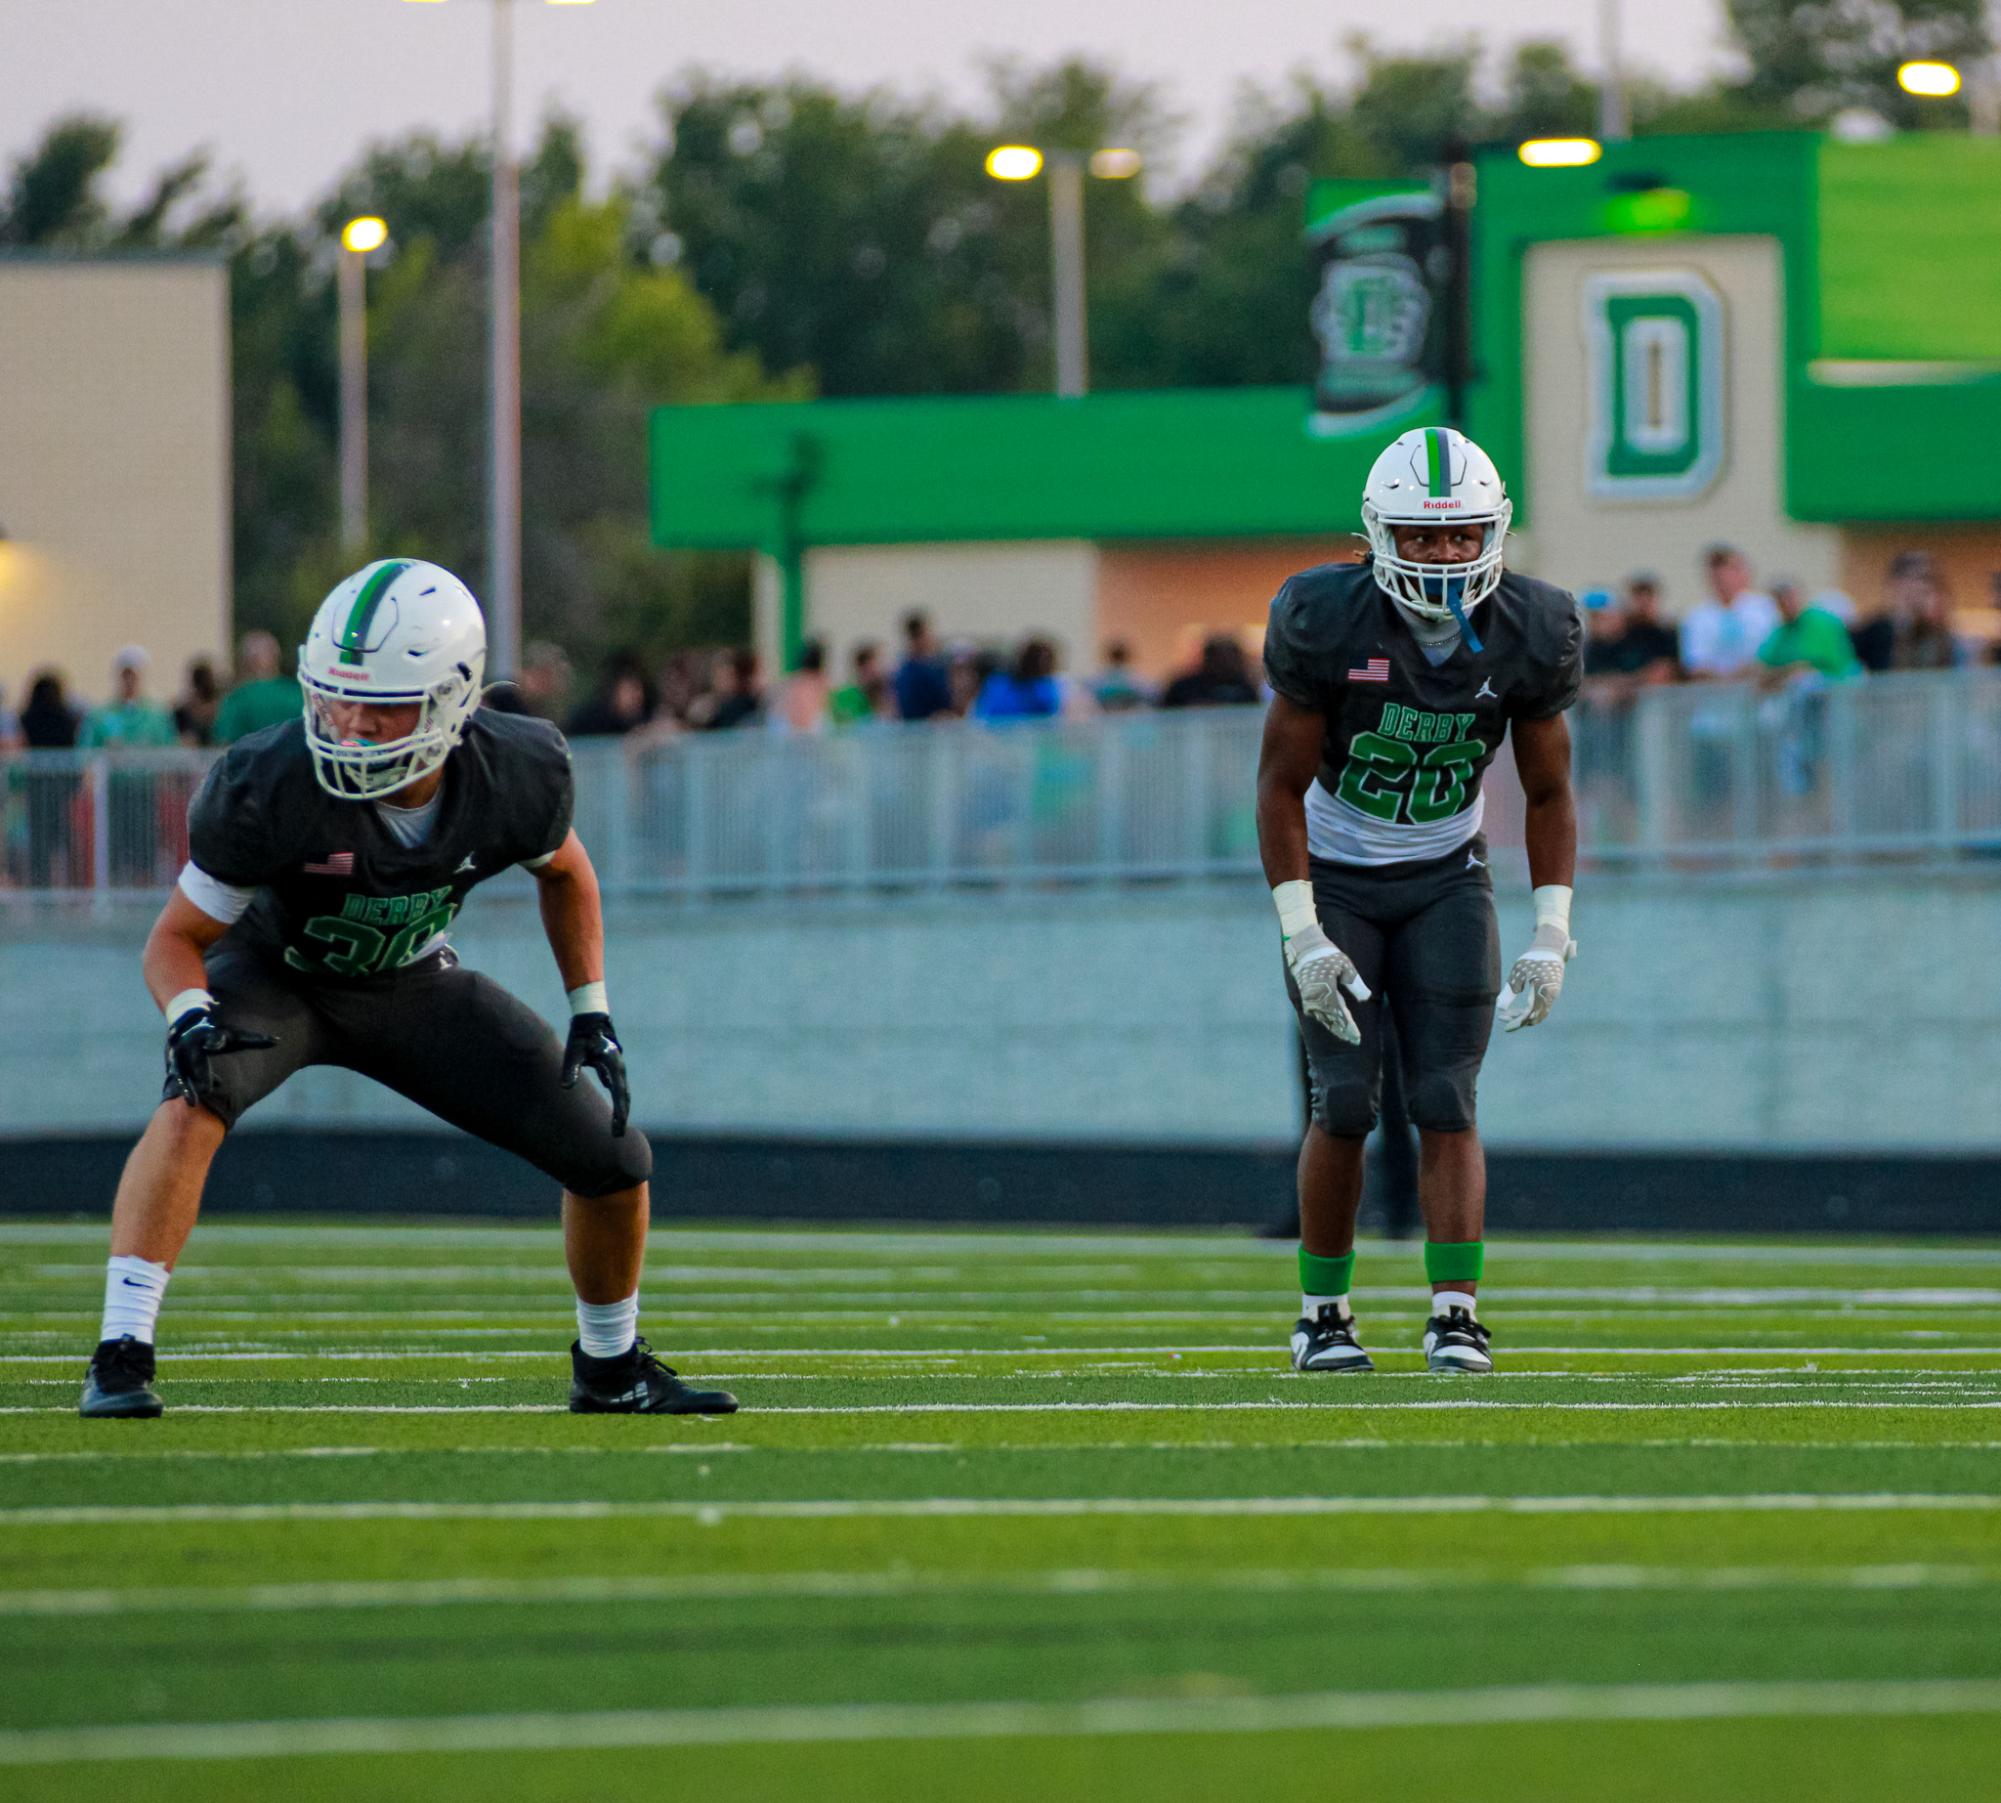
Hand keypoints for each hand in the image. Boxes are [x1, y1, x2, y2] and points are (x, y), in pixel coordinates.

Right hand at [164, 1006, 276, 1106]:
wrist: (188, 1021)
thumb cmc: (219, 1031)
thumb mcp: (236, 1034)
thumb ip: (255, 1040)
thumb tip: (278, 1041)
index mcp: (209, 1034)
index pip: (214, 1037)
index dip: (215, 1040)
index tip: (215, 1044)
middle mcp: (192, 1044)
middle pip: (197, 1060)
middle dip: (201, 1074)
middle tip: (207, 1089)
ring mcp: (180, 1055)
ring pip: (182, 1072)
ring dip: (186, 1087)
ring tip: (193, 1103)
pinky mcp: (174, 1065)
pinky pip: (177, 1078)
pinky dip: (181, 1089)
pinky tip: (187, 1101)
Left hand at [561, 1012, 629, 1136]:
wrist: (591, 1019)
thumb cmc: (582, 1035)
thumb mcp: (574, 1052)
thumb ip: (571, 1069)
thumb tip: (566, 1087)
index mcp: (614, 1066)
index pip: (619, 1095)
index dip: (619, 1113)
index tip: (617, 1129)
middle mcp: (619, 1069)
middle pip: (624, 1097)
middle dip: (622, 1117)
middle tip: (617, 1135)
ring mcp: (617, 1069)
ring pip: (622, 1093)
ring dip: (621, 1110)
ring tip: (617, 1127)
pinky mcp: (611, 1068)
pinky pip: (617, 1088)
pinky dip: (618, 1100)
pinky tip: (615, 1109)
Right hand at [1284, 921, 1371, 1046]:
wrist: (1303, 948)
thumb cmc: (1327, 954)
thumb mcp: (1345, 965)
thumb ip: (1355, 983)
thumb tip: (1366, 998)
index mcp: (1326, 991)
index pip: (1339, 1014)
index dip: (1348, 1027)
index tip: (1357, 1037)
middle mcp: (1315, 998)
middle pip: (1331, 1020)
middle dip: (1342, 1030)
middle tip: (1354, 1040)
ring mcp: (1308, 999)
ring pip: (1323, 1018)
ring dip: (1334, 1027)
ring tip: (1344, 1034)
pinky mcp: (1306, 997)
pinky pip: (1317, 1013)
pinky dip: (1326, 1020)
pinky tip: (1332, 1023)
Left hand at [1496, 923, 1574, 1031]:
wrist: (1550, 948)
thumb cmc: (1531, 959)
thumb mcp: (1517, 974)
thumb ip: (1509, 992)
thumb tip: (1500, 1008)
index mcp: (1543, 990)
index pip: (1530, 1013)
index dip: (1516, 1021)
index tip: (1503, 1023)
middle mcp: (1551, 995)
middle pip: (1534, 1016)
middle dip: (1518, 1019)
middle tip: (1501, 1017)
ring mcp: (1553, 995)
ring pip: (1538, 1014)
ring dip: (1523, 1017)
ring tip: (1507, 1015)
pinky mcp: (1552, 994)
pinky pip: (1541, 1009)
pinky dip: (1529, 1012)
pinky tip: (1517, 1010)